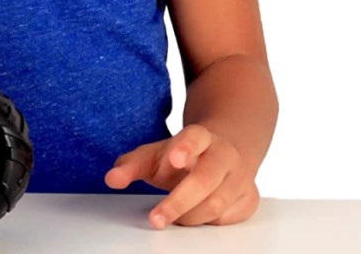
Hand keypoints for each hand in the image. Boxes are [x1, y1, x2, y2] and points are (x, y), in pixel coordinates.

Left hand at [104, 124, 259, 227]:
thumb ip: (131, 166)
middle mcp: (224, 154)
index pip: (195, 137)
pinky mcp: (249, 199)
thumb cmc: (180, 158)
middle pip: (205, 179)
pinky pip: (227, 218)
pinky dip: (207, 222)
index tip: (174, 159)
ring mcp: (241, 177)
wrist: (221, 154)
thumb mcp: (153, 156)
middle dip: (179, 201)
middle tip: (156, 218)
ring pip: (217, 203)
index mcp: (201, 136)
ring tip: (170, 216)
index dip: (186, 147)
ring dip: (189, 216)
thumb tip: (111, 179)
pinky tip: (195, 215)